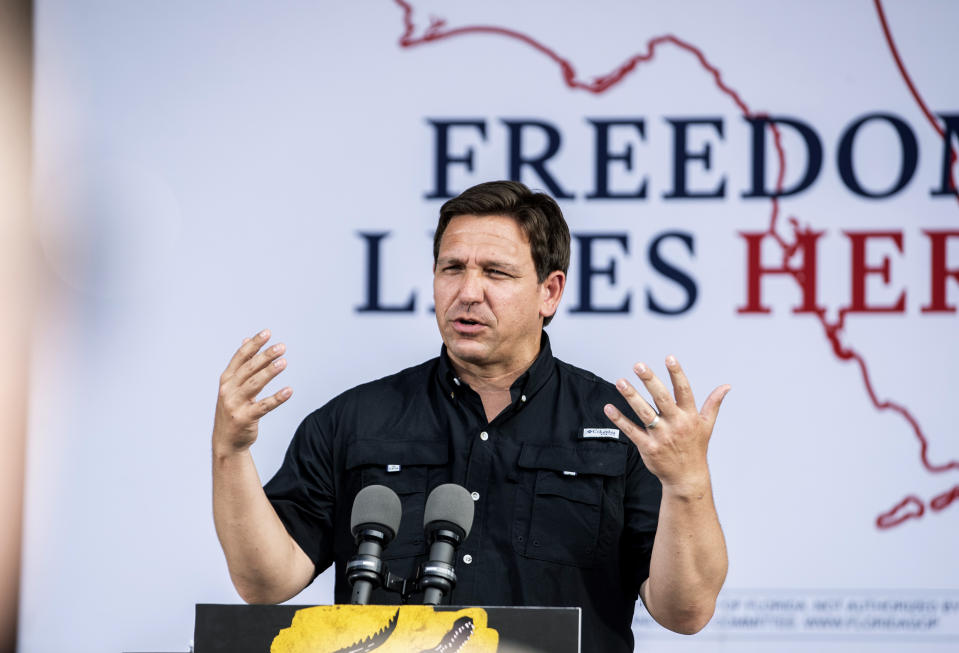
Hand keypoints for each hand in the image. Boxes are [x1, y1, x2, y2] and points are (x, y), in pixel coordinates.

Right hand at [213, 329, 291, 455]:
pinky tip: (289, 391)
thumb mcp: (232, 386)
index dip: (254, 344)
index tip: (267, 333)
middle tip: (281, 347)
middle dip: (265, 356)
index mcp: (226, 379)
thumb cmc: (233, 409)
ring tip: (284, 362)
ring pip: (254, 384)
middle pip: (249, 368)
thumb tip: (246, 341)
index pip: (240, 357)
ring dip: (269, 372)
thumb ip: (241, 365)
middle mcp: (228, 390)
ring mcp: (235, 404)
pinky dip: (277, 398)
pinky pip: (263, 406)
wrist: (226, 441)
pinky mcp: (245, 418)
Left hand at [603, 355, 728, 493]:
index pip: (684, 390)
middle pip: (661, 398)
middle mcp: (676, 424)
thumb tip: (726, 387)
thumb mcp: (707, 425)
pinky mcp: (648, 447)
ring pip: (644, 412)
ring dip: (631, 396)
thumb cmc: (696, 448)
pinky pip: (632, 431)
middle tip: (638, 365)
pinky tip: (609, 407)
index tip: (669, 357)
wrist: (687, 478)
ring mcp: (661, 436)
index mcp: (689, 416)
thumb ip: (714, 403)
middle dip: (650, 380)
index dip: (677, 373)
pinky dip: (619, 419)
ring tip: (620, 382)